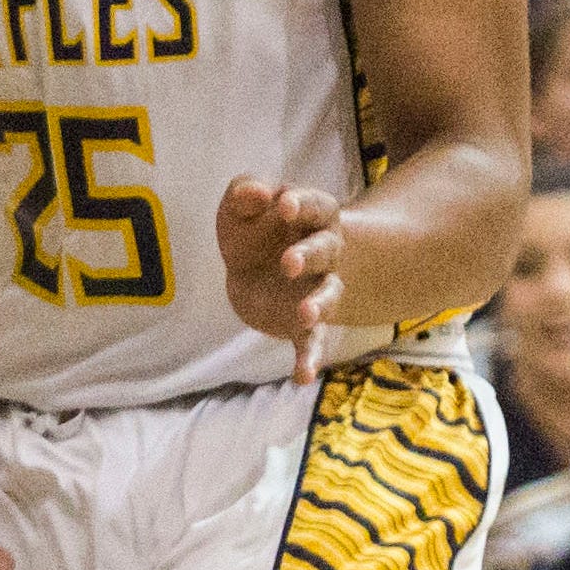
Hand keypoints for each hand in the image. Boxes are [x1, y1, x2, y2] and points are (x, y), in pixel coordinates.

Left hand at [216, 176, 343, 381]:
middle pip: (325, 251)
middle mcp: (324, 252)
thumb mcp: (240, 203)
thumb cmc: (252, 228)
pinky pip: (311, 340)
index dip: (301, 205)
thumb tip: (261, 195)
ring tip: (305, 315)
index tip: (283, 206)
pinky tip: (303, 378)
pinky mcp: (302, 322)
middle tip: (287, 263)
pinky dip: (308, 359)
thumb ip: (247, 191)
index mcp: (312, 215)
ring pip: (328, 295)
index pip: (315, 205)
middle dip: (308, 256)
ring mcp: (316, 289)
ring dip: (319, 305)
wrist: (253, 271)